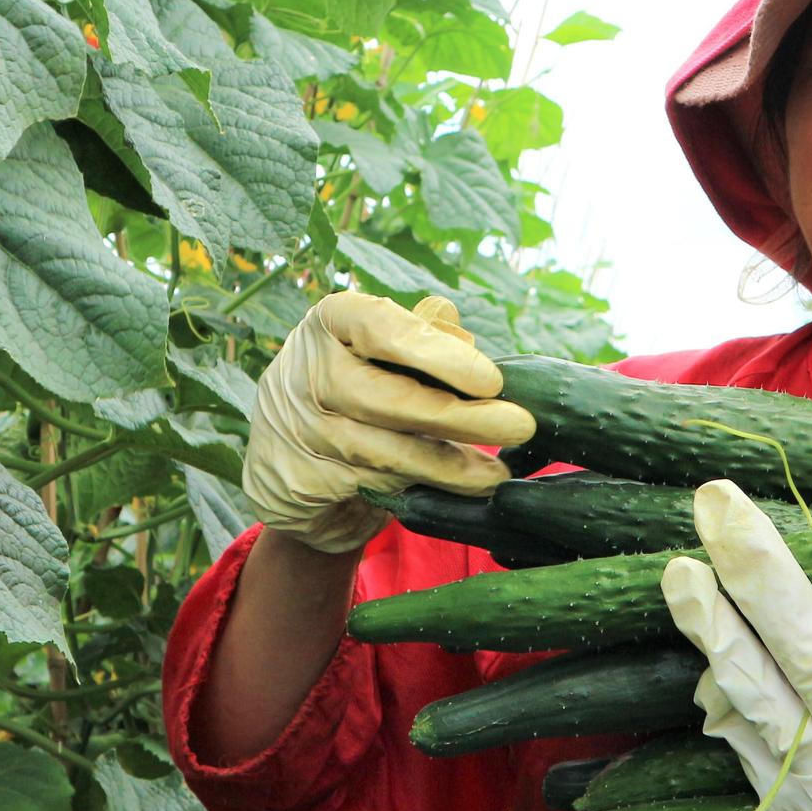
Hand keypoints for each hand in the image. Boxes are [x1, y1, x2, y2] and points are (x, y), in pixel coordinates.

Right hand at [242, 290, 533, 552]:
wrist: (291, 454)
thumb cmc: (360, 381)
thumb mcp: (381, 346)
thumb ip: (423, 333)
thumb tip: (460, 332)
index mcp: (331, 322)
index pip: (380, 325)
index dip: (437, 353)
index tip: (491, 379)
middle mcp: (307, 371)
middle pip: (388, 396)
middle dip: (459, 416)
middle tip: (520, 426)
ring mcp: (299, 430)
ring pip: (386, 451)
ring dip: (451, 465)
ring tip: (498, 472)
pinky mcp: (301, 482)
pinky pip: (375, 485)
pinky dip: (426, 488)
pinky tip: (466, 488)